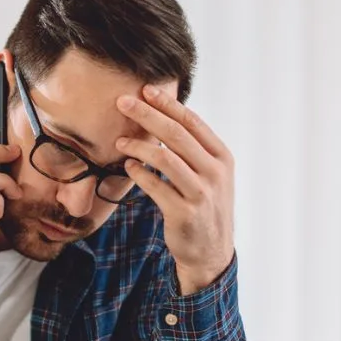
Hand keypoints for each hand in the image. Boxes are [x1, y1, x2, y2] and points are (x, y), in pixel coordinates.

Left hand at [116, 85, 234, 294]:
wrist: (211, 250)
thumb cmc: (204, 205)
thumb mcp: (209, 174)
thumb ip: (192, 150)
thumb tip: (162, 118)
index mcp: (222, 157)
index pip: (193, 122)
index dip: (168, 104)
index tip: (145, 90)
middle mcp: (215, 172)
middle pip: (176, 135)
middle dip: (147, 115)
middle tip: (122, 102)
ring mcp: (201, 192)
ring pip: (165, 158)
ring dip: (138, 146)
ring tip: (119, 142)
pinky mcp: (184, 212)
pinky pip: (156, 186)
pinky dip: (139, 173)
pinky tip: (128, 166)